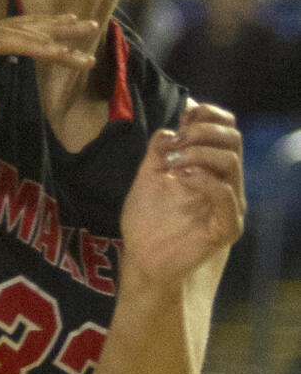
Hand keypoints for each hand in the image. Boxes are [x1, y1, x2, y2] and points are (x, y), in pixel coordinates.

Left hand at [0, 14, 98, 127]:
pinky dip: (34, 28)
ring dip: (50, 23)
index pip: (7, 40)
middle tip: (92, 31)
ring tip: (84, 23)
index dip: (40, 45)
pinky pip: (8, 30)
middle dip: (57, 29)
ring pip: (17, 24)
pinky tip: (49, 30)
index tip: (67, 55)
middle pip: (19, 26)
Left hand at [120, 101, 245, 288]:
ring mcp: (229, 205)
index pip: (227, 129)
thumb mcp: (149, 174)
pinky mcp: (227, 227)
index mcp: (211, 168)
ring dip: (198, 153)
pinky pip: (227, 194)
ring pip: (230, 161)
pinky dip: (203, 178)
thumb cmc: (147, 220)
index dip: (209, 115)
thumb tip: (174, 124)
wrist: (142, 258)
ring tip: (172, 163)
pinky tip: (180, 178)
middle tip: (174, 145)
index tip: (182, 117)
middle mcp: (226, 184)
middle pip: (233, 139)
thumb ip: (161, 148)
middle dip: (201, 131)